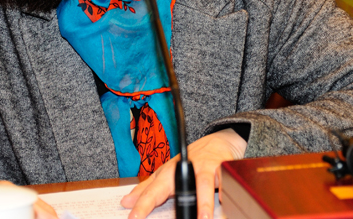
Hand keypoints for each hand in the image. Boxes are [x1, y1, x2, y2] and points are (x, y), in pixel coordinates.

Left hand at [120, 128, 247, 218]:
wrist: (218, 142)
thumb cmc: (190, 161)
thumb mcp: (166, 174)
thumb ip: (147, 189)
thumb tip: (126, 201)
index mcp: (169, 173)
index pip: (153, 191)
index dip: (142, 205)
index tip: (133, 218)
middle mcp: (186, 169)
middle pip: (176, 186)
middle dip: (170, 201)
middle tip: (165, 217)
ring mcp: (206, 168)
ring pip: (204, 184)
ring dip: (204, 202)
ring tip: (203, 218)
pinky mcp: (224, 168)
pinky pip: (226, 181)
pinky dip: (226, 192)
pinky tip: (225, 202)